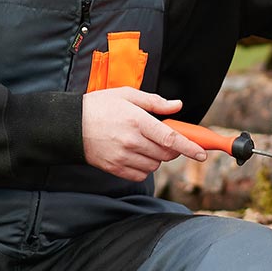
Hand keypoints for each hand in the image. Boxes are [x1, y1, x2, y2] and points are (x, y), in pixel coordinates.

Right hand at [82, 87, 208, 180]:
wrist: (69, 125)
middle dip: (172, 149)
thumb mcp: (126, 95)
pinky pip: (140, 175)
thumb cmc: (99, 106)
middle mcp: (131, 141)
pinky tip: (135, 155)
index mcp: (137, 120)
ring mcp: (123, 157)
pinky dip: (143, 167)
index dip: (189, 147)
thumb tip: (177, 105)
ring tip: (144, 144)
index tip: (202, 154)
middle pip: (165, 154)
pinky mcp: (115, 168)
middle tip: (164, 139)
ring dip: (157, 158)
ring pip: (154, 166)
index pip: (170, 138)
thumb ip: (154, 102)